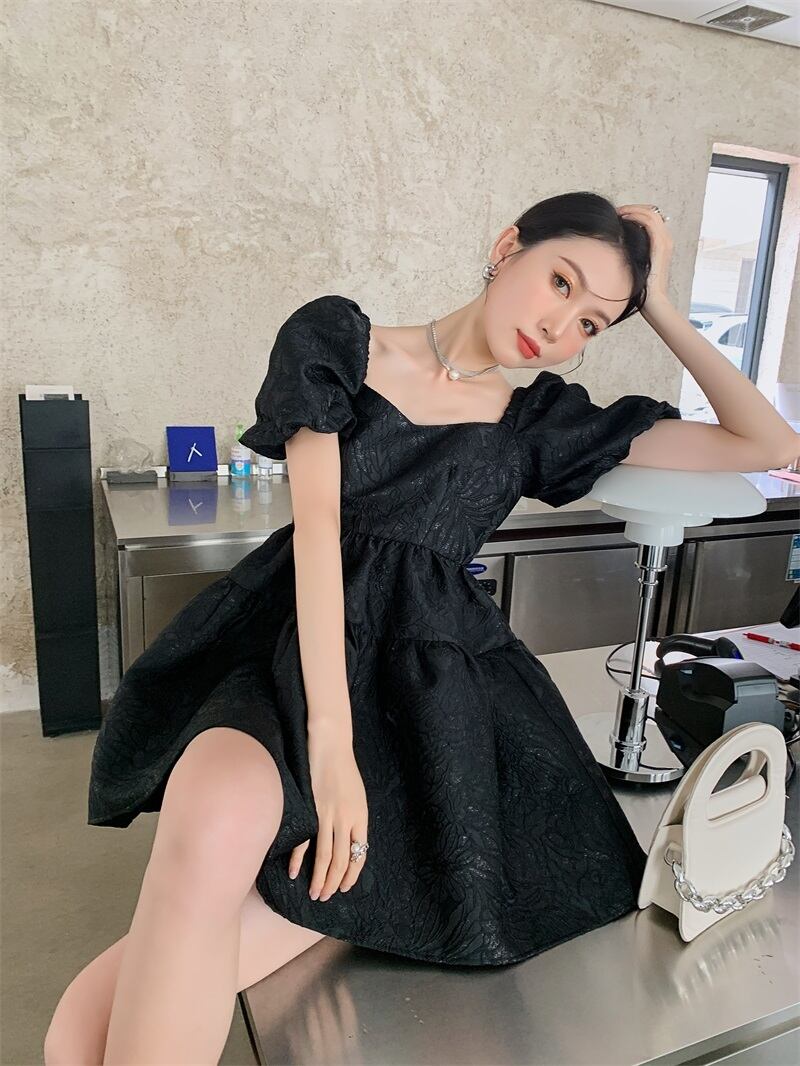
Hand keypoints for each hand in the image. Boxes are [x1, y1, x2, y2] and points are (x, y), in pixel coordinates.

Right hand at [288, 726, 369, 901]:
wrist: (330, 745)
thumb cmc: (344, 770)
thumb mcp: (357, 796)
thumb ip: (353, 819)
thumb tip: (348, 843)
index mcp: (361, 817)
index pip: (359, 854)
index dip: (351, 873)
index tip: (345, 887)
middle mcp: (346, 819)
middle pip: (341, 860)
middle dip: (334, 882)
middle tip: (326, 897)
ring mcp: (327, 815)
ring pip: (324, 856)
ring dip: (319, 878)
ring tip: (315, 893)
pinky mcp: (310, 809)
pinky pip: (304, 840)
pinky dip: (298, 859)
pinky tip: (294, 872)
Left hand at [617, 203, 673, 311]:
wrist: (653, 301)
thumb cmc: (641, 287)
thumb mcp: (635, 265)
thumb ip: (632, 252)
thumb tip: (617, 242)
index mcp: (662, 243)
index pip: (651, 217)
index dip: (634, 212)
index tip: (617, 215)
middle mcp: (666, 239)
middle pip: (652, 211)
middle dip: (633, 208)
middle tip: (616, 211)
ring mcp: (665, 242)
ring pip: (651, 213)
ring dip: (633, 209)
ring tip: (618, 213)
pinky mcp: (660, 246)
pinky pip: (650, 222)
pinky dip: (636, 216)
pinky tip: (623, 219)